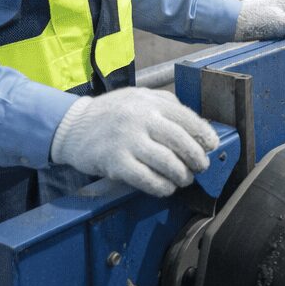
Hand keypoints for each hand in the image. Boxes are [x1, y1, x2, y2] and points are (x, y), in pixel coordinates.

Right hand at [49, 88, 217, 196]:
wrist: (71, 126)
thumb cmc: (111, 113)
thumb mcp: (139, 97)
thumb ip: (166, 105)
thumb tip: (197, 124)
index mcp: (151, 102)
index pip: (187, 118)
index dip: (204, 134)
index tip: (212, 146)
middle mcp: (141, 119)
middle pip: (180, 141)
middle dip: (196, 158)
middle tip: (201, 167)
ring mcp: (127, 141)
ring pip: (166, 162)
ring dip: (181, 175)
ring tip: (185, 179)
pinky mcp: (115, 162)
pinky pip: (145, 179)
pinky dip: (161, 186)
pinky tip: (166, 188)